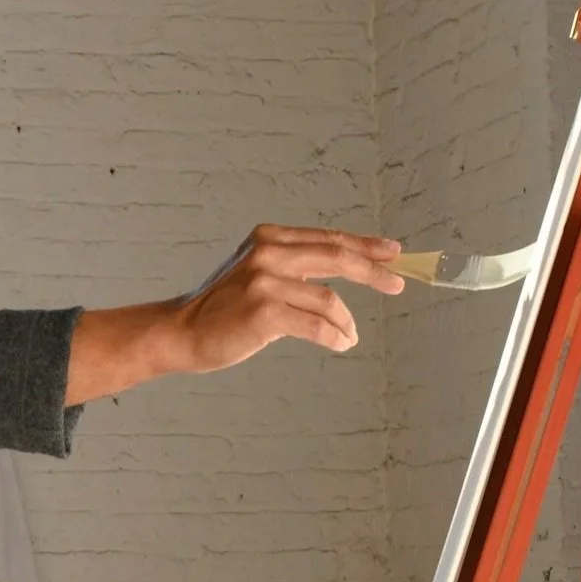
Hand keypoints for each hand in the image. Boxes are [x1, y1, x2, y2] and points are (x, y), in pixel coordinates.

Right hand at [63, 224, 402, 405]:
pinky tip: (341, 343)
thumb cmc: (225, 309)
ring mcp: (265, 281)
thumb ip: (296, 266)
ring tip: (348, 336)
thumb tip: (349, 265)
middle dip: (374, 271)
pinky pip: (318, 325)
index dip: (365, 246)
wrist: (182, 332)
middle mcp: (268, 252)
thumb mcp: (260, 274)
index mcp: (270, 238)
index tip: (394, 253)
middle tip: (398, 284)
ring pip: (329, 300)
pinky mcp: (264, 311)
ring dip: (347, 322)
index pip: (328, 239)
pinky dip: (336, 336)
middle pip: (337, 257)